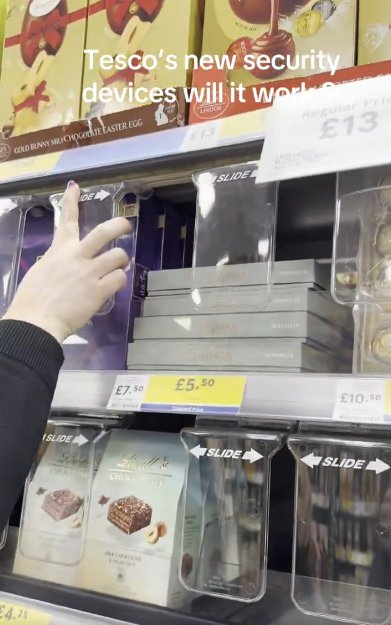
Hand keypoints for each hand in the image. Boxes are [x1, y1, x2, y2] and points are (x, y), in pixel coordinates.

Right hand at [3, 181, 131, 343]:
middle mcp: (77, 256)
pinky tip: (113, 286)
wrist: (36, 321)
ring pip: (118, 255)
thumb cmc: (33, 299)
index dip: (72, 201)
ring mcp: (90, 272)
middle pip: (104, 232)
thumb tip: (67, 265)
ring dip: (122, 260)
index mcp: (59, 251)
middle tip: (126, 225)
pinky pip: (120, 278)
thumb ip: (58, 263)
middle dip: (119, 225)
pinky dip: (119, 281)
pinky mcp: (100, 290)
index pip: (67, 220)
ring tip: (119, 266)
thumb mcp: (42, 272)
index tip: (75, 187)